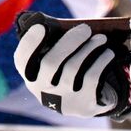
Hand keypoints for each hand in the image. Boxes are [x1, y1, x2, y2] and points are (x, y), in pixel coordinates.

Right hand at [14, 17, 130, 117]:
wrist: (81, 103)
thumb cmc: (65, 72)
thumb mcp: (54, 63)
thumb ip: (53, 45)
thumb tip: (69, 25)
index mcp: (31, 75)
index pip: (22, 60)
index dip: (29, 43)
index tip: (41, 27)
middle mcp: (42, 90)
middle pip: (51, 62)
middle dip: (70, 41)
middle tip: (85, 27)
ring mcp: (62, 99)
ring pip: (73, 67)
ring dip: (89, 48)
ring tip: (101, 38)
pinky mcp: (82, 104)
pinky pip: (91, 77)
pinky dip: (101, 62)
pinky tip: (107, 54)